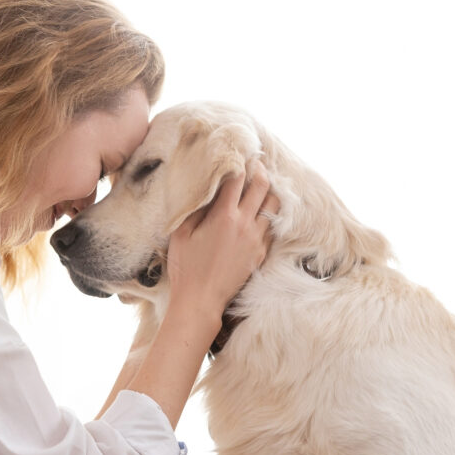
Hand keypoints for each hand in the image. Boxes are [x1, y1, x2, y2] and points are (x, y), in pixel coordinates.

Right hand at [166, 160, 278, 318]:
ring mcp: (256, 240)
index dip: (238, 162)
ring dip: (268, 191)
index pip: (237, 179)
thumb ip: (194, 208)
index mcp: (224, 216)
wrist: (201, 300)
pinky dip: (269, 214)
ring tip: (261, 185)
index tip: (237, 154)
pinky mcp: (261, 254)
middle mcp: (245, 224)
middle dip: (259, 170)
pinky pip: (272, 227)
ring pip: (274, 206)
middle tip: (255, 163)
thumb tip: (204, 189)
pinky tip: (261, 212)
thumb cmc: (186, 267)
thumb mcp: (181, 233)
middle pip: (262, 186)